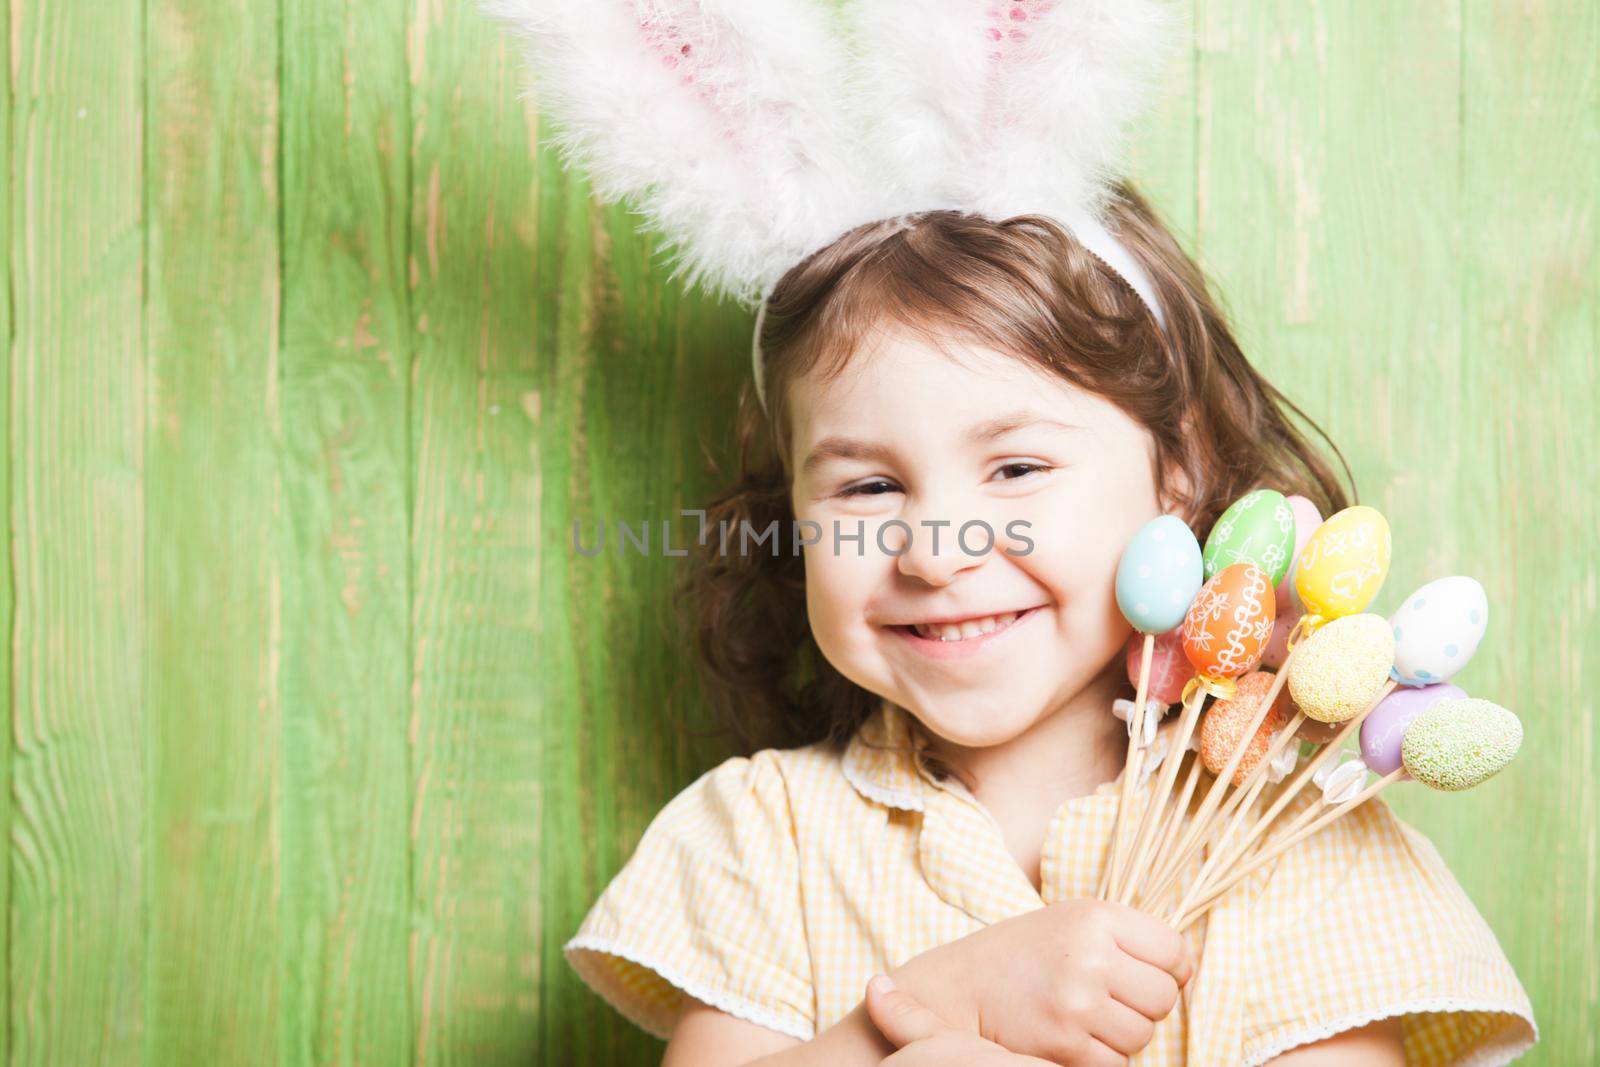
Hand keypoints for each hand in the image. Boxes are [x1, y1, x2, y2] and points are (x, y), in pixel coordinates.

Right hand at [889, 899, 1192, 1065]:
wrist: (959, 990)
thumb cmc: (1022, 955)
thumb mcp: (1071, 923)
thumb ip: (1127, 938)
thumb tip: (1186, 972)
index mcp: (1095, 917)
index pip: (1175, 951)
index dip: (1169, 968)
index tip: (1146, 972)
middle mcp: (1090, 957)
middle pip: (1164, 997)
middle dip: (1144, 1004)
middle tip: (1109, 997)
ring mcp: (1078, 1004)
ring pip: (1143, 1035)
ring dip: (1122, 1033)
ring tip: (1084, 1015)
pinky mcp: (1067, 1045)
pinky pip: (1116, 1063)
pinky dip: (1100, 1057)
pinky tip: (1071, 1035)